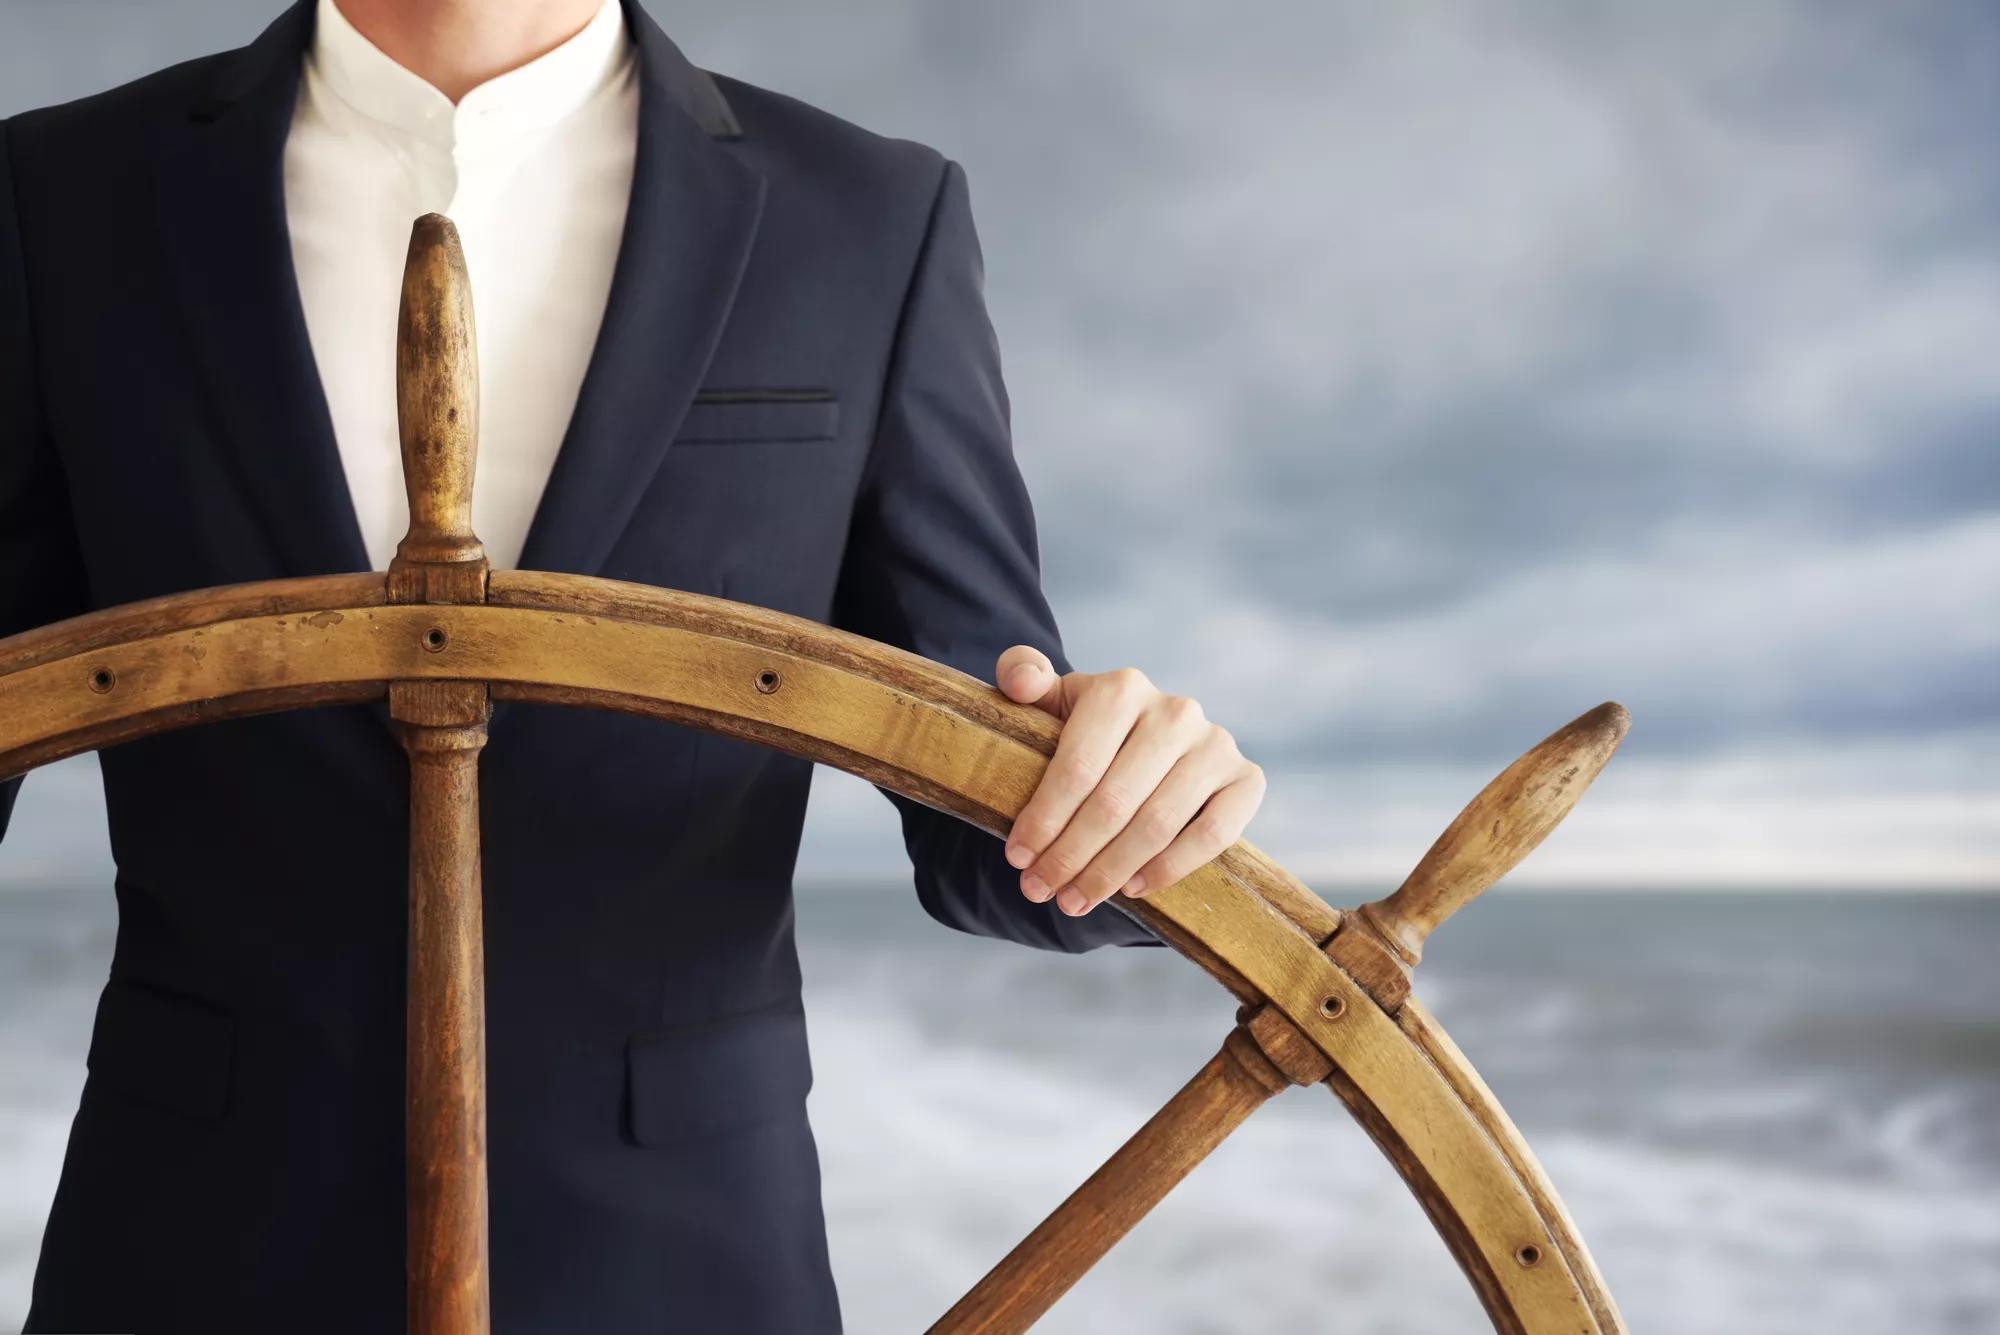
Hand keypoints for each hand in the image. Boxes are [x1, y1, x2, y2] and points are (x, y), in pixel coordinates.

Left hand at [993, 645, 1265, 916]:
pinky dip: (1170, 867)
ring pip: (1157, 824)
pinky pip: (1212, 834)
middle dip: (1070, 855)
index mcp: (1122, 688)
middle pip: (1114, 802)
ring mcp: (1215, 744)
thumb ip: (1023, 676)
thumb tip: (1020, 680)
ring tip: (1076, 900)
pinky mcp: (1246, 778)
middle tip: (1040, 890)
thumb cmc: (1090, 731)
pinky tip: (1133, 888)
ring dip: (1110, 871)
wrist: (1150, 746)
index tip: (1017, 858)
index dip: (1044, 818)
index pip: (1078, 765)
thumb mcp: (1054, 702)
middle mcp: (1175, 711)